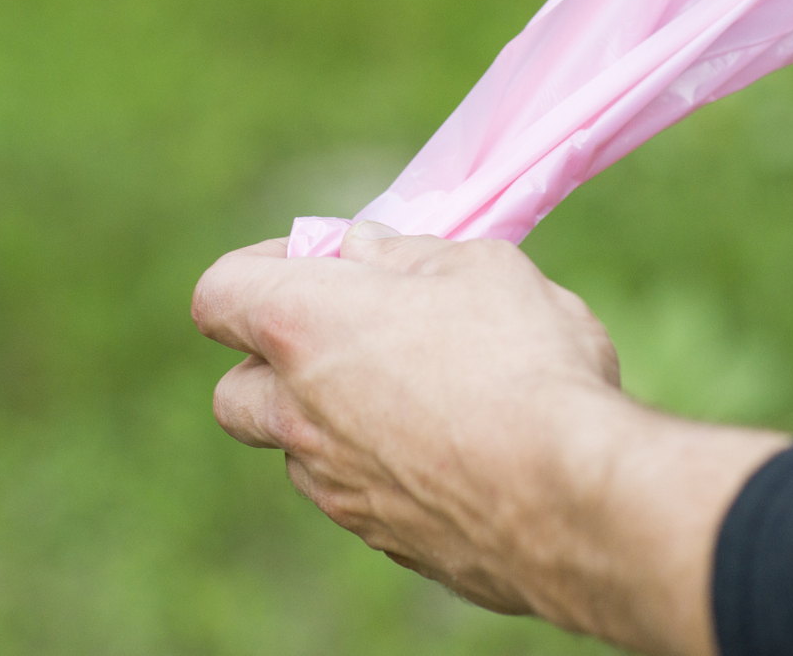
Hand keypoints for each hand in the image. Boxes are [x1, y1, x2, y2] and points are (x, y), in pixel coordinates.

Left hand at [192, 225, 787, 655]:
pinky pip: (360, 497)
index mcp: (305, 328)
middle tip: (350, 338)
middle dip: (274, 365)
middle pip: (235, 391)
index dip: (258, 268)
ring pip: (300, 453)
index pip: (218, 294)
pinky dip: (385, 471)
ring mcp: (337, 488)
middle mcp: (299, 415)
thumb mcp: (479, 266)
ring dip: (332, 422)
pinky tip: (459, 452)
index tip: (318, 261)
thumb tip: (364, 252)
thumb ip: (406, 257)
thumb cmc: (526, 361)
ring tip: (423, 395)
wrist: (574, 498)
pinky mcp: (385, 540)